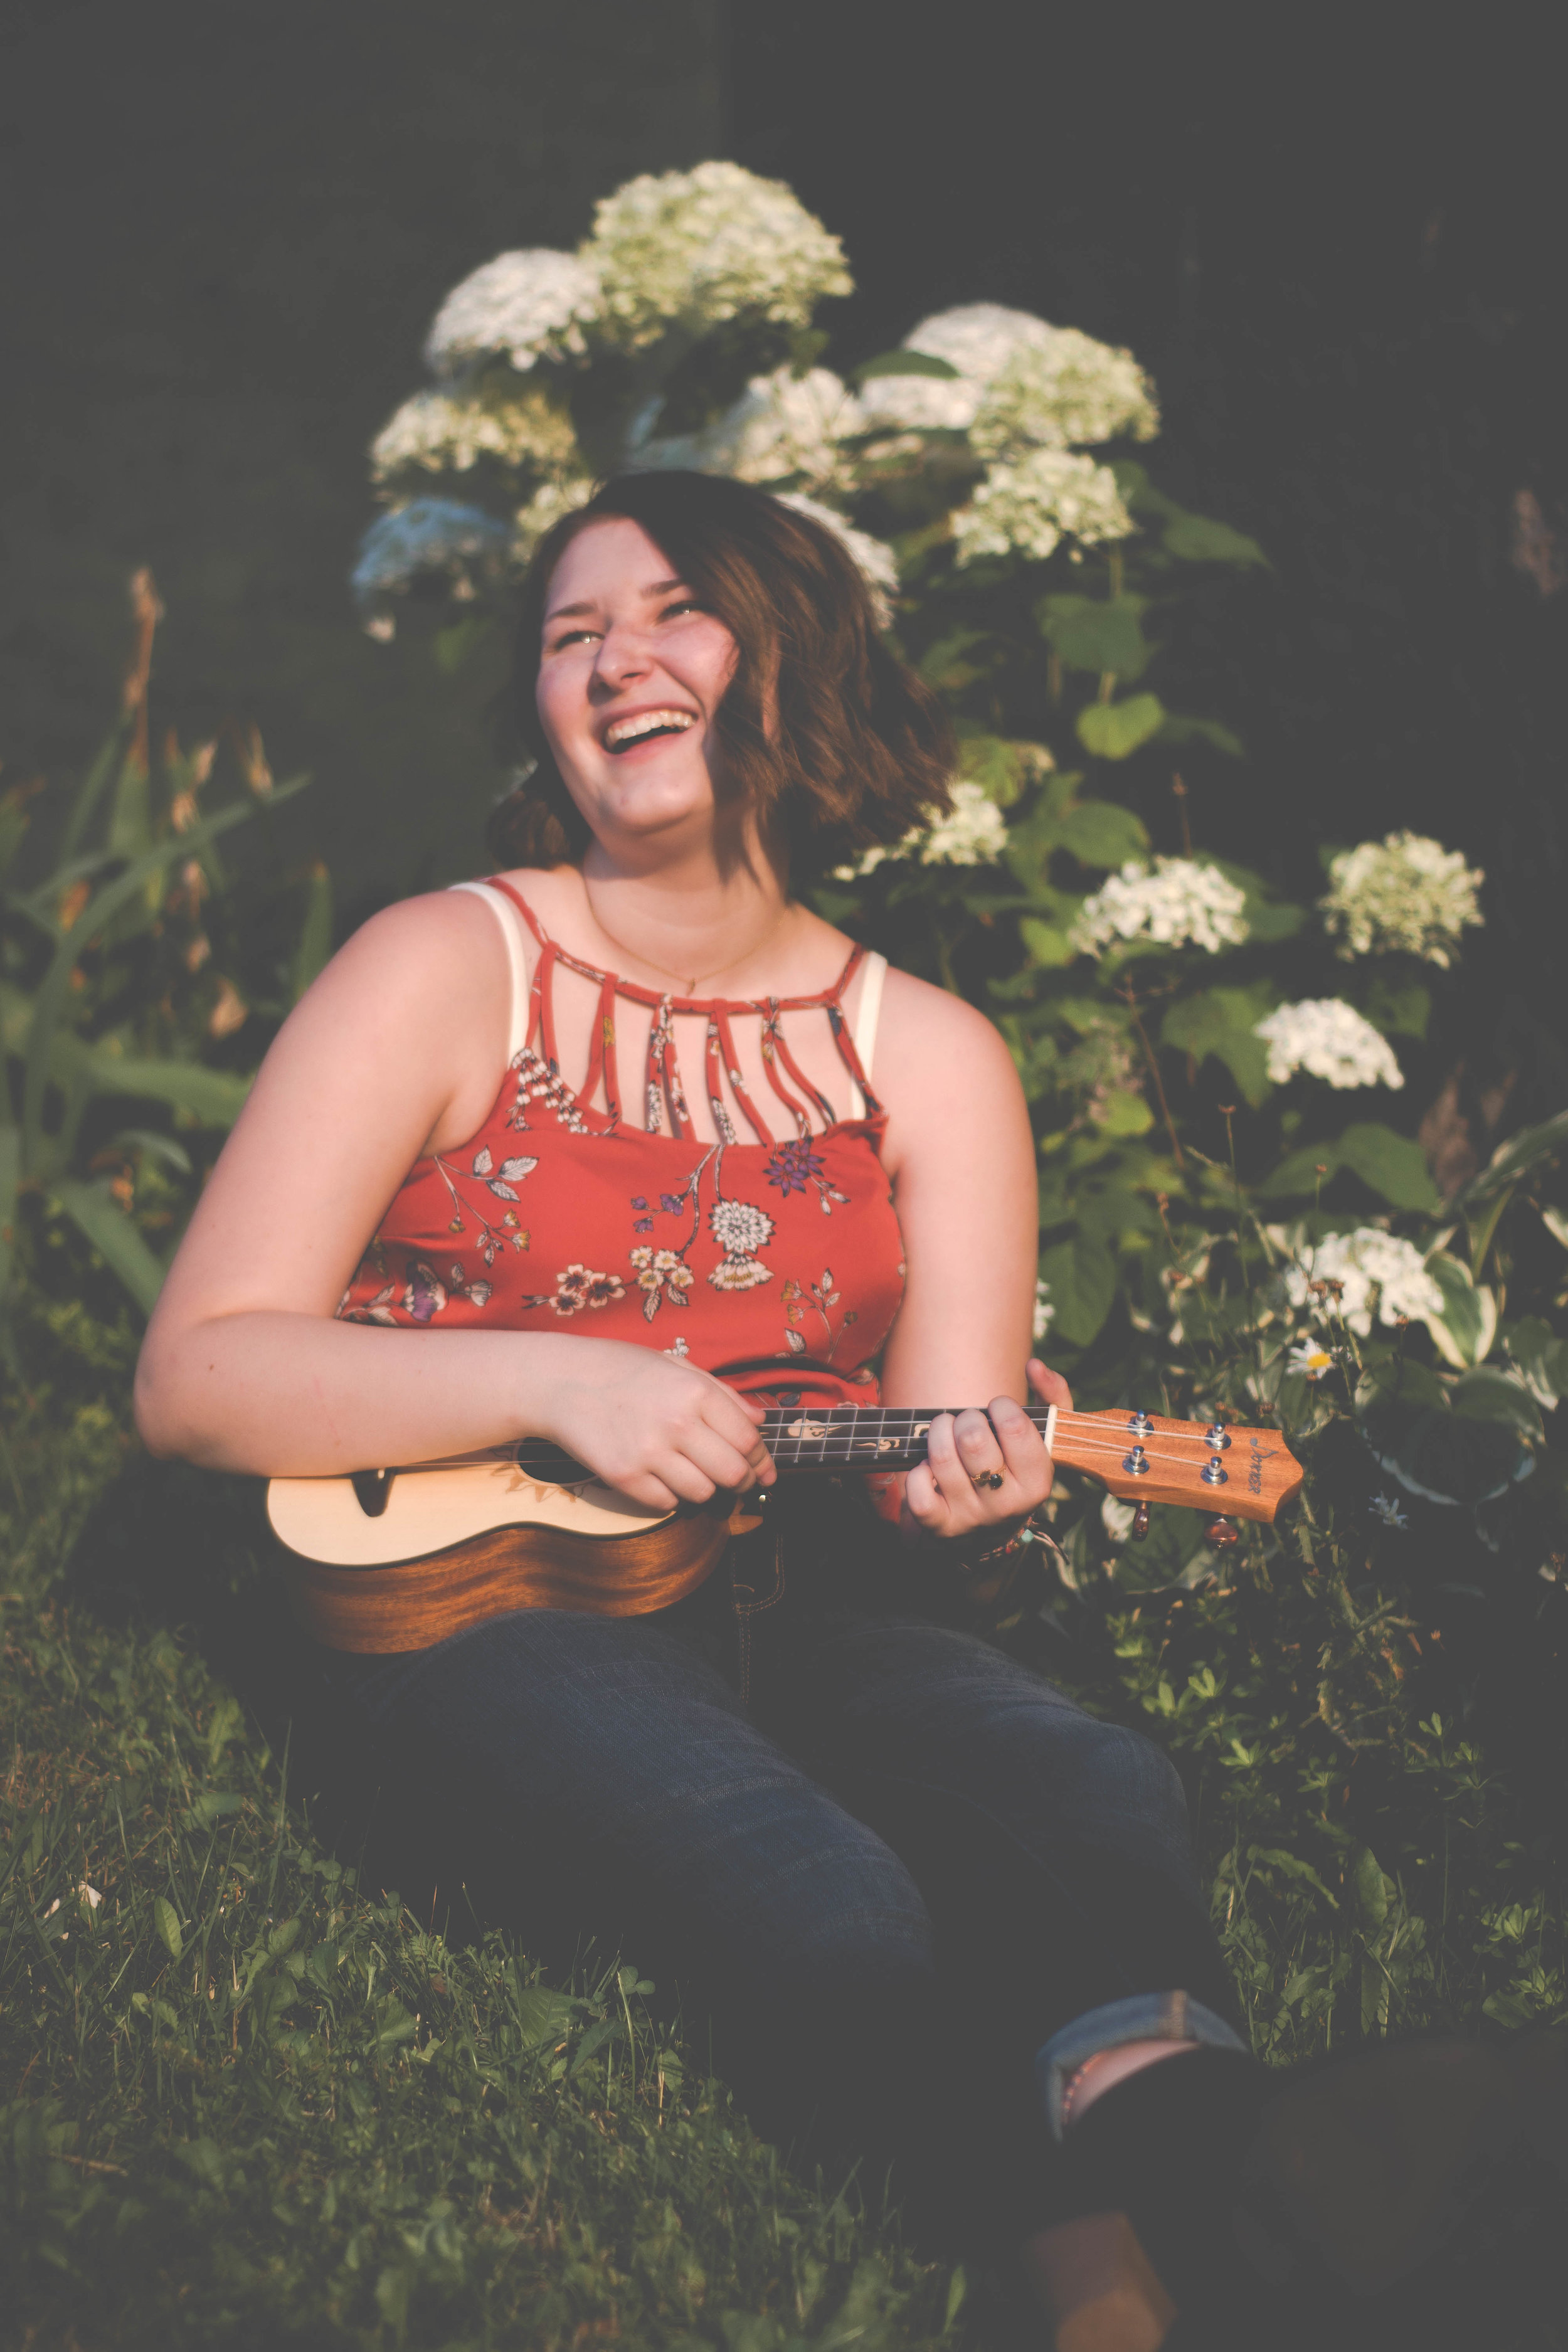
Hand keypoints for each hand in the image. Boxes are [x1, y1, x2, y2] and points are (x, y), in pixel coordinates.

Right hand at [538, 1339, 774, 1512]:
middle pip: (732, 1474)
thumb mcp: (676, 1366)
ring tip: (692, 1473)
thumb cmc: (622, 1369)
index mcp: (695, 1392)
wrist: (559, 1381)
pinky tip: (660, 1476)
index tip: (760, 1468)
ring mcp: (648, 1453)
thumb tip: (760, 1421)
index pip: (748, 1440)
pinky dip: (670, 1496)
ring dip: (704, 1489)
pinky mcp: (623, 1477)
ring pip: (702, 1494)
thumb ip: (723, 1393)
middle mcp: (676, 1423)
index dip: (759, 1459)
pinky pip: (666, 1504)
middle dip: (741, 1482)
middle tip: (737, 1481)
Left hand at [900, 1359, 1072, 1545]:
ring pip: (942, 1459)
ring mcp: (972, 1519)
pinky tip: (930, 1466)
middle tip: (969, 1421)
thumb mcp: (1045, 1438)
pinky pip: (918, 1495)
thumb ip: (1053, 1397)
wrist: (993, 1527)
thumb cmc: (1018, 1468)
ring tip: (946, 1430)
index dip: (1002, 1406)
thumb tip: (1034, 1366)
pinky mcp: (941, 1528)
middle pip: (973, 1440)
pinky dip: (918, 1472)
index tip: (998, 1409)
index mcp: (1037, 1483)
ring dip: (938, 1432)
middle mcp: (1006, 1506)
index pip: (1015, 1428)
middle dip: (966, 1418)